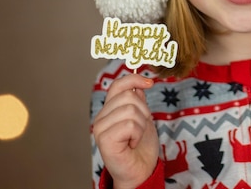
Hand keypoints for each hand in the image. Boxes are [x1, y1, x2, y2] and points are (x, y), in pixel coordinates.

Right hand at [93, 74, 158, 188]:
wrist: (140, 171)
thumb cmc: (141, 147)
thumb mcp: (143, 118)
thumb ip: (137, 101)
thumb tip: (138, 83)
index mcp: (109, 110)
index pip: (118, 85)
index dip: (134, 79)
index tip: (150, 83)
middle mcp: (102, 117)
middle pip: (129, 96)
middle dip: (144, 111)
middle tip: (141, 128)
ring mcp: (100, 128)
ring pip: (131, 109)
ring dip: (141, 125)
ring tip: (135, 137)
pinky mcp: (104, 139)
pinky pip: (129, 124)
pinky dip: (137, 134)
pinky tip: (132, 144)